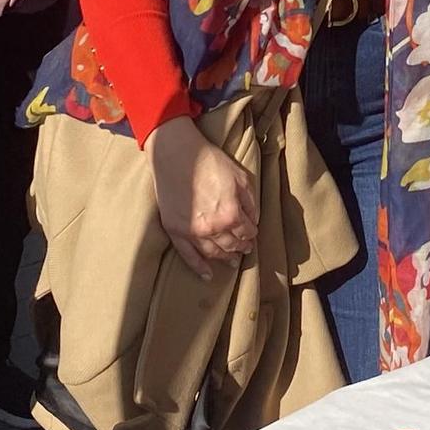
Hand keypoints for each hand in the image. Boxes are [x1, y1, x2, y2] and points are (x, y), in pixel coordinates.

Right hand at [149, 117, 258, 276]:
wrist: (176, 154)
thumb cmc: (209, 161)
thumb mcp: (240, 177)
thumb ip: (250, 201)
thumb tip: (253, 220)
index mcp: (231, 214)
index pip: (247, 232)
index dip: (252, 234)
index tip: (252, 234)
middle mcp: (213, 228)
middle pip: (231, 245)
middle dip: (241, 247)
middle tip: (245, 249)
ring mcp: (192, 232)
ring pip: (213, 253)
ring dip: (224, 258)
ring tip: (232, 261)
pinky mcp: (175, 231)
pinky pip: (188, 257)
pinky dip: (199, 268)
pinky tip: (207, 275)